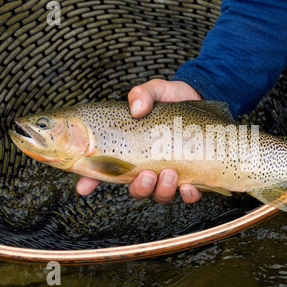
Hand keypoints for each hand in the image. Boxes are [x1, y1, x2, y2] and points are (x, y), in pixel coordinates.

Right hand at [76, 79, 202, 203]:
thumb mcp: (156, 90)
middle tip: (147, 174)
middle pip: (136, 189)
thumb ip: (143, 94)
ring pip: (160, 195)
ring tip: (170, 173)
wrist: (203, 98)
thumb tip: (136, 108)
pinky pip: (189, 196)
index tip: (83, 188)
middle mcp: (148, 166)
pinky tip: (189, 186)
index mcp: (131, 149)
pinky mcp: (193, 175)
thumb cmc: (173, 98)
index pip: (105, 169)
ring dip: (163, 190)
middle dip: (139, 188)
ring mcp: (170, 173)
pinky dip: (188, 195)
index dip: (91, 181)